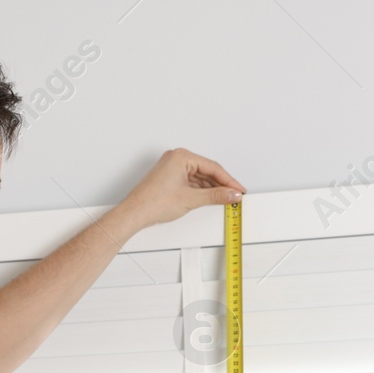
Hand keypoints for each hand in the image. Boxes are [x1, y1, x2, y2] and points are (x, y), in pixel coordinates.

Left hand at [116, 148, 246, 232]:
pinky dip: (201, 190)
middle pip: (207, 171)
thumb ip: (215, 196)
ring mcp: (171, 168)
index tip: (239, 189)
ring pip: (199, 177)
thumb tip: (231, 194)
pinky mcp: (169, 178)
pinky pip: (191, 182)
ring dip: (211, 188)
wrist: (134, 214)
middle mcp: (176, 158)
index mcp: (181, 156)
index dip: (229, 180)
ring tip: (225, 198)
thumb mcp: (191, 199)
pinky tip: (209, 198)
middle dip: (221, 184)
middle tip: (234, 195)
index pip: (213, 167)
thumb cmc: (152, 203)